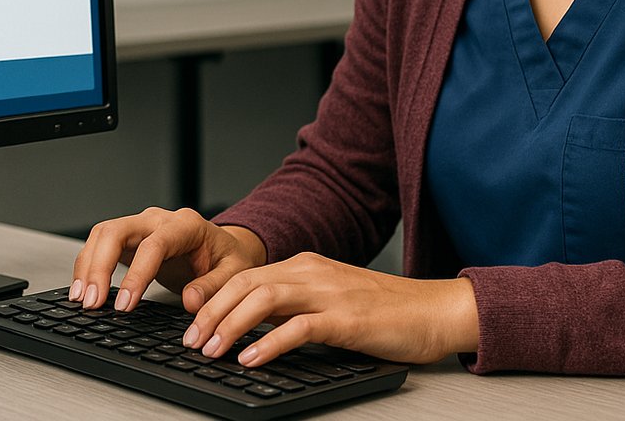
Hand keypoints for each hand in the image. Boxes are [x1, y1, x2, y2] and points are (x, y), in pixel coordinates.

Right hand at [70, 206, 266, 312]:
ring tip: (81, 300)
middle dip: (99, 266)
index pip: (154, 244)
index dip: (137, 274)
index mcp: (186, 225)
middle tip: (92, 302)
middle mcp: (158, 220)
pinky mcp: (129, 240)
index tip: (125, 304)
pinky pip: (100, 245)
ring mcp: (140, 227)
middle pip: (117, 231)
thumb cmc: (228, 257)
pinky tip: (83, 290)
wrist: (223, 248)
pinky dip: (88, 266)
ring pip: (102, 235)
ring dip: (88, 266)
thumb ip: (215, 286)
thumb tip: (191, 301)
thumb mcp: (235, 272)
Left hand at [183, 251, 478, 367]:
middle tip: (189, 341)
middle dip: (210, 312)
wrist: (435, 311)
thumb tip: (251, 324)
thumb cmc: (386, 311)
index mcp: (306, 266)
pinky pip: (298, 328)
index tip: (189, 320)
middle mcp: (313, 273)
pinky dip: (269, 344)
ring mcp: (330, 293)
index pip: (245, 275)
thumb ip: (294, 304)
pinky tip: (251, 359)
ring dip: (230, 326)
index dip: (212, 297)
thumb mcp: (330, 299)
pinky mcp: (347, 319)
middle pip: (246, 284)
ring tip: (210, 350)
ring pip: (264, 300)